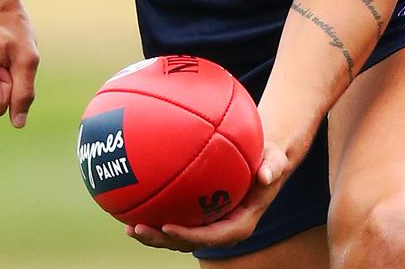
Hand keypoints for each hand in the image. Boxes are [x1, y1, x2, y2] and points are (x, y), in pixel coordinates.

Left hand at [124, 140, 289, 252]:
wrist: (263, 163)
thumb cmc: (268, 161)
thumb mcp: (276, 161)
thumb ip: (273, 167)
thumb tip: (266, 175)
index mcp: (238, 225)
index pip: (210, 237)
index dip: (187, 236)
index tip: (167, 227)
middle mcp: (220, 230)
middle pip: (187, 242)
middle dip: (161, 240)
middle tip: (137, 229)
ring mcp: (208, 224)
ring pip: (177, 236)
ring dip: (154, 235)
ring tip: (129, 227)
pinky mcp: (200, 215)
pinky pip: (177, 219)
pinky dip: (157, 216)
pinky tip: (136, 205)